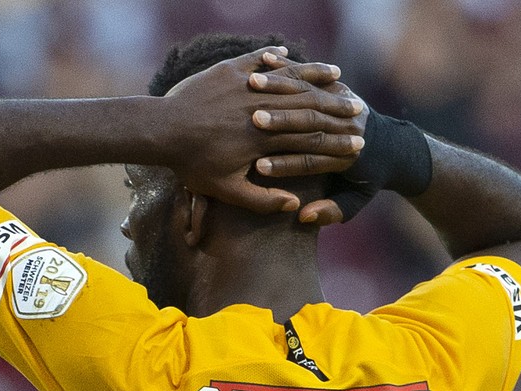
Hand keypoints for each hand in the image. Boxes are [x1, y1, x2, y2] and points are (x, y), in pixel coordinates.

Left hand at [161, 47, 367, 214]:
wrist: (161, 131)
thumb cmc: (192, 165)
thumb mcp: (227, 190)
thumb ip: (262, 200)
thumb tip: (295, 207)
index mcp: (264, 140)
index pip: (311, 139)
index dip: (336, 141)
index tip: (359, 143)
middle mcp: (260, 109)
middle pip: (308, 105)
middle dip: (336, 105)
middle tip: (359, 107)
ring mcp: (246, 86)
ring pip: (289, 78)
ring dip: (314, 75)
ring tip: (336, 74)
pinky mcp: (229, 70)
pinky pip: (258, 58)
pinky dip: (273, 56)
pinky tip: (286, 53)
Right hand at [247, 52, 376, 224]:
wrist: (395, 149)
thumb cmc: (366, 180)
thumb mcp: (354, 202)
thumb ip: (332, 212)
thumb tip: (305, 216)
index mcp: (348, 157)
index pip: (312, 160)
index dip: (285, 165)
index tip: (259, 168)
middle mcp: (346, 126)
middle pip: (309, 122)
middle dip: (281, 120)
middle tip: (253, 121)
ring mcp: (344, 102)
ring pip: (309, 92)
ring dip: (280, 86)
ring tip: (253, 84)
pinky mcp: (339, 87)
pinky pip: (311, 75)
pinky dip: (288, 67)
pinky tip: (264, 60)